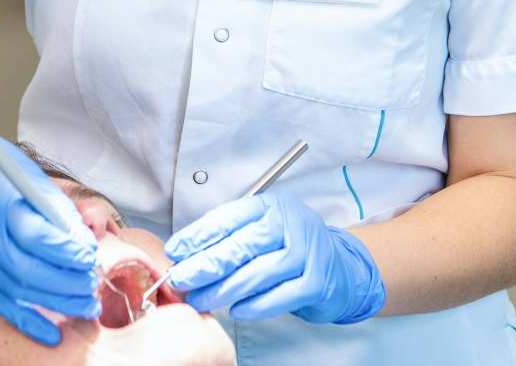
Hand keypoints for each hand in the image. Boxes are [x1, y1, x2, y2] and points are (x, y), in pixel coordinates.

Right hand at [0, 106, 100, 345]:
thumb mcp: (21, 168)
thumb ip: (51, 203)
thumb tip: (82, 235)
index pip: (36, 234)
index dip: (67, 251)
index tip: (90, 256)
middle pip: (26, 270)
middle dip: (65, 284)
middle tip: (93, 288)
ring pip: (13, 290)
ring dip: (53, 303)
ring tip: (84, 305)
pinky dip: (24, 319)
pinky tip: (50, 332)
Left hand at [164, 192, 385, 322]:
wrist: (339, 264)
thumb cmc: (290, 245)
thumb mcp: (262, 228)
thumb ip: (230, 237)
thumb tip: (187, 253)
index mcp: (269, 205)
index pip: (228, 217)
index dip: (199, 235)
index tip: (175, 251)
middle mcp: (289, 222)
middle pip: (241, 245)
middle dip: (205, 264)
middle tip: (181, 280)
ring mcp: (305, 251)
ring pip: (257, 272)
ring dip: (224, 289)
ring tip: (201, 300)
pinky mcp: (315, 280)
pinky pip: (279, 295)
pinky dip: (255, 305)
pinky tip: (236, 310)